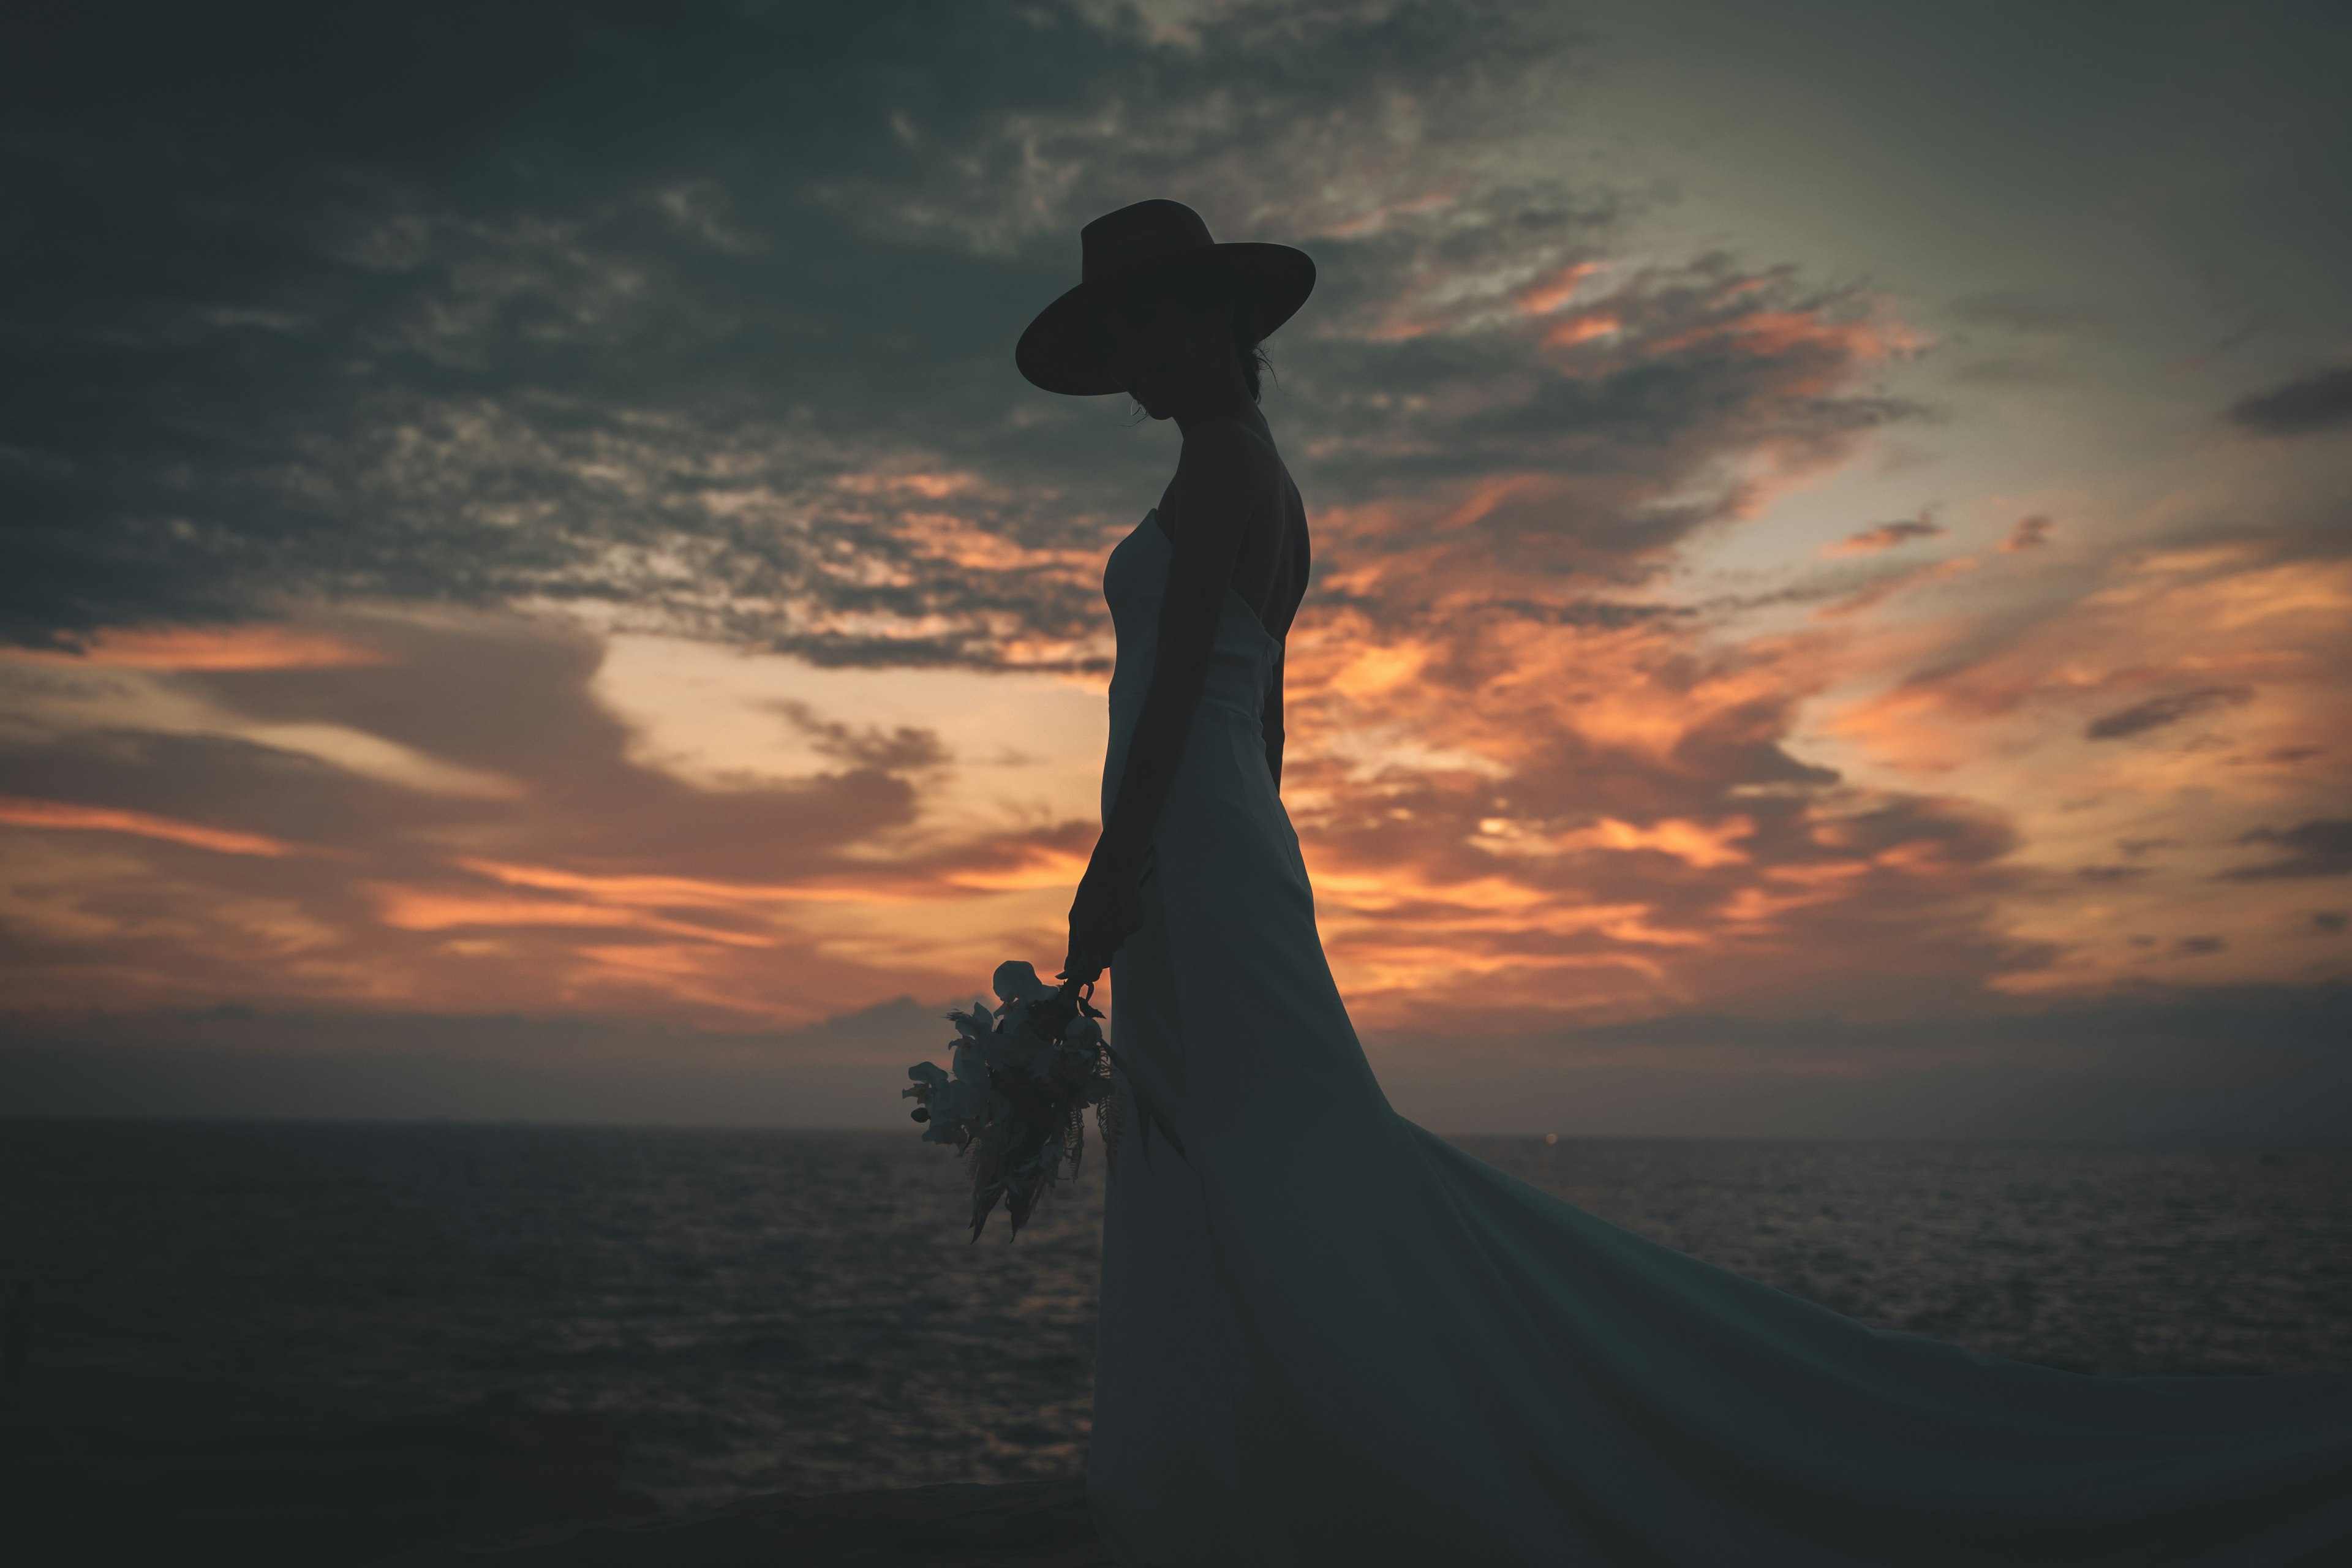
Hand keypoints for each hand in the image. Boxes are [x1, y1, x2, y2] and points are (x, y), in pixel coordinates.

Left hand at [1062, 850, 1143, 985]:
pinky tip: (1119, 909)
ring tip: (1108, 916)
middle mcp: (1107, 937)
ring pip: (1117, 946)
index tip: (1088, 970)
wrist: (1114, 870)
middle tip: (1096, 938)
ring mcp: (1124, 931)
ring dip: (1112, 938)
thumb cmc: (1090, 893)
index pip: (1093, 970)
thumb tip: (1069, 967)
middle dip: (1100, 955)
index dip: (1090, 973)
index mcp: (1088, 936)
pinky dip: (1123, 926)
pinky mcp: (1136, 924)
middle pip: (1106, 962)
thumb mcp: (1076, 917)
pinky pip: (1128, 933)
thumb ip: (1074, 945)